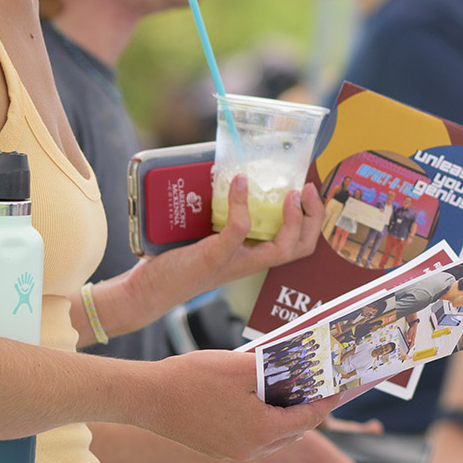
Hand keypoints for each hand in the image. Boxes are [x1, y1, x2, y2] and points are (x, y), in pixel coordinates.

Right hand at [135, 348, 336, 462]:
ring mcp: (234, 453)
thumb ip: (278, 370)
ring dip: (285, 418)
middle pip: (295, 431)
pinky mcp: (218, 450)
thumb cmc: (193, 379)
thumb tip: (304, 369)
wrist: (147, 397)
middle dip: (308, 410)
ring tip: (289, 392)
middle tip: (317, 388)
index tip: (339, 389)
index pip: (310, 418)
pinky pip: (253, 439)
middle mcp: (252, 449)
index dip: (327, 401)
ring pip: (274, 437)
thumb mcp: (243, 367)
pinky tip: (259, 402)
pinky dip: (264, 423)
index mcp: (264, 431)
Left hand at [143, 176, 321, 300]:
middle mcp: (250, 263)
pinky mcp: (213, 257)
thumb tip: (225, 172)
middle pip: (301, 248)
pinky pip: (238, 231)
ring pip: (281, 248)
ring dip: (292, 219)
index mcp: (253, 256)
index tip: (311, 192)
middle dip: (314, 219)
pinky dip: (242, 205)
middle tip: (308, 189)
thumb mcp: (207, 235)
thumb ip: (220, 214)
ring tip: (291, 193)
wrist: (148, 290)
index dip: (314, 220)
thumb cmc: (176, 261)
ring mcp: (234, 262)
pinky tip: (239, 183)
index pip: (299, 245)